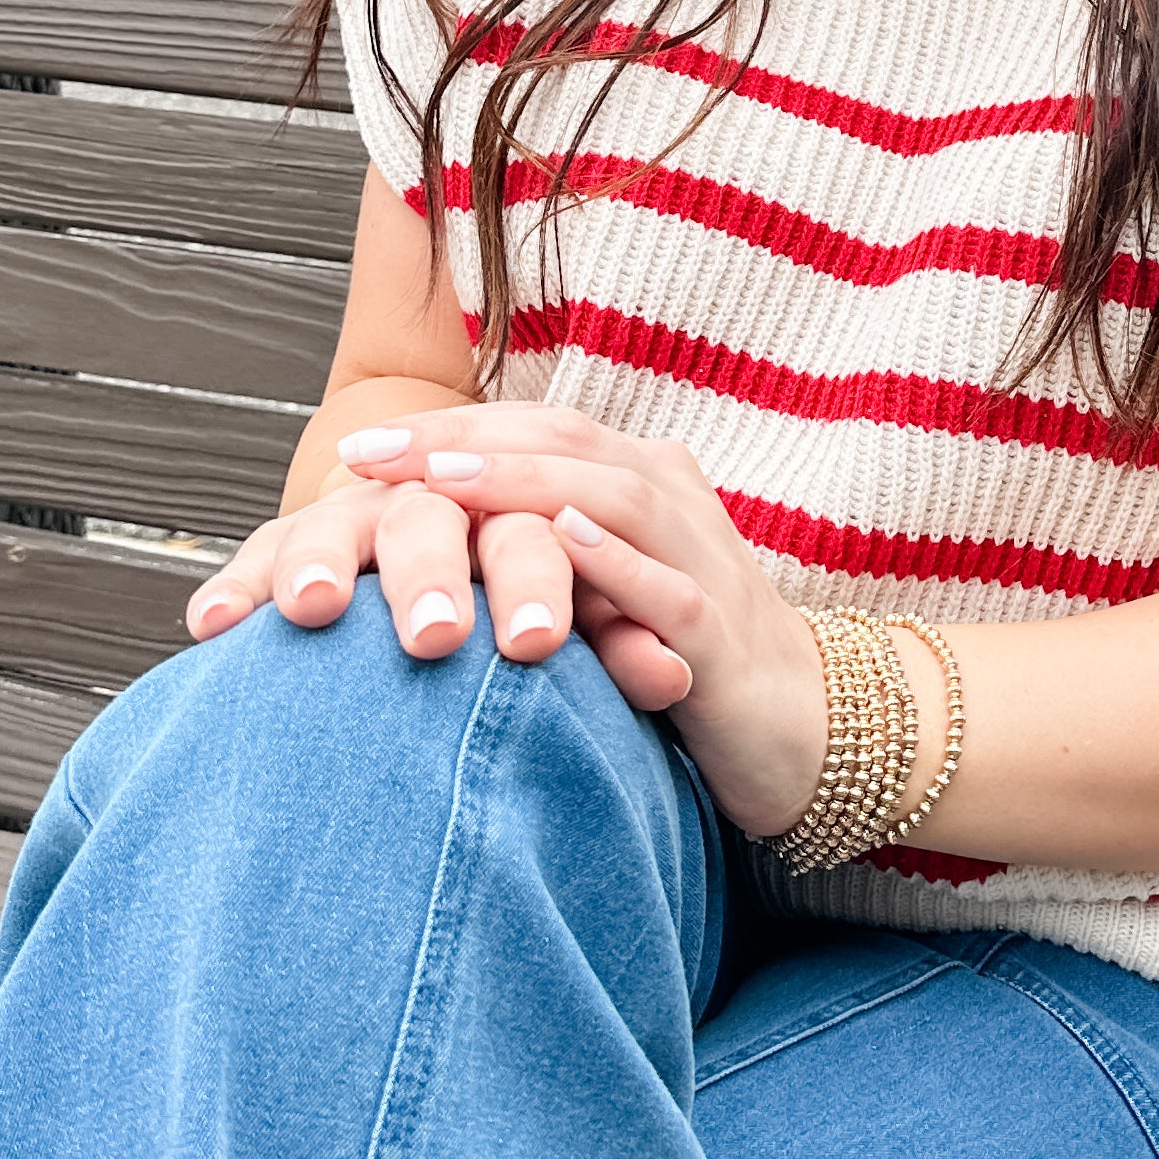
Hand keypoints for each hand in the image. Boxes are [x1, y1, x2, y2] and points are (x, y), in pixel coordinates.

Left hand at [193, 404, 828, 839]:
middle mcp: (671, 502)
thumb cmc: (677, 656)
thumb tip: (413, 542)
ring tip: (445, 481)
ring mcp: (702, 559)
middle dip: (465, 442)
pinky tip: (562, 546)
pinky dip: (615, 562)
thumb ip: (532, 554)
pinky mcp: (722, 635)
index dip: (449, 428)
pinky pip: (667, 588)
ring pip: (613, 497)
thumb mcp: (596, 593)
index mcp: (638, 481)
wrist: (801, 730)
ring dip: (526, 485)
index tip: (357, 448)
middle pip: (565, 442)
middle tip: (371, 455)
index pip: (536, 429)